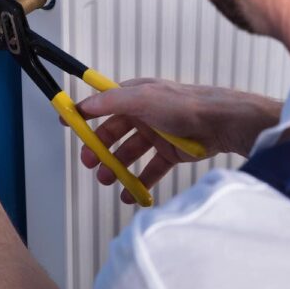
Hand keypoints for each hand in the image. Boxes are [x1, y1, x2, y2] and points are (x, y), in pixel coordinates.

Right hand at [76, 78, 281, 203]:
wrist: (223, 124)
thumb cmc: (185, 105)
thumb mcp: (142, 98)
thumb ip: (110, 101)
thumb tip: (84, 103)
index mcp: (135, 96)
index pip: (103, 103)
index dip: (84, 113)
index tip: (66, 122)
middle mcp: (144, 113)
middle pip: (113, 132)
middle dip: (98, 148)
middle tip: (89, 163)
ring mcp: (157, 134)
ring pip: (129, 153)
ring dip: (116, 167)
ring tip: (108, 180)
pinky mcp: (171, 153)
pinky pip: (149, 169)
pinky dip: (139, 181)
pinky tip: (130, 193)